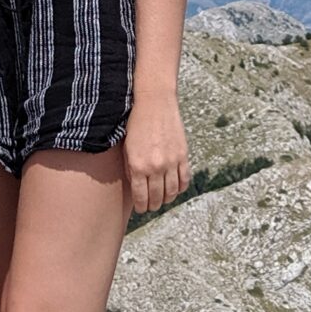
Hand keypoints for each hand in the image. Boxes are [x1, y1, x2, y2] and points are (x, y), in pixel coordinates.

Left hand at [124, 95, 188, 214]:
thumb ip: (131, 169)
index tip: (142, 209)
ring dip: (168, 199)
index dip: (142, 207)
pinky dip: (181, 188)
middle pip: (157, 197)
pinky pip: (184, 179)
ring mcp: (171, 161)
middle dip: (153, 205)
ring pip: (173, 191)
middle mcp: (156, 166)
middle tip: (151, 206)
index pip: (141, 197)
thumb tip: (136, 188)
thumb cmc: (136, 123)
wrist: (154, 101)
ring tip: (163, 200)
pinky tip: (176, 189)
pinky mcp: (183, 155)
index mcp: (138, 165)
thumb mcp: (126, 148)